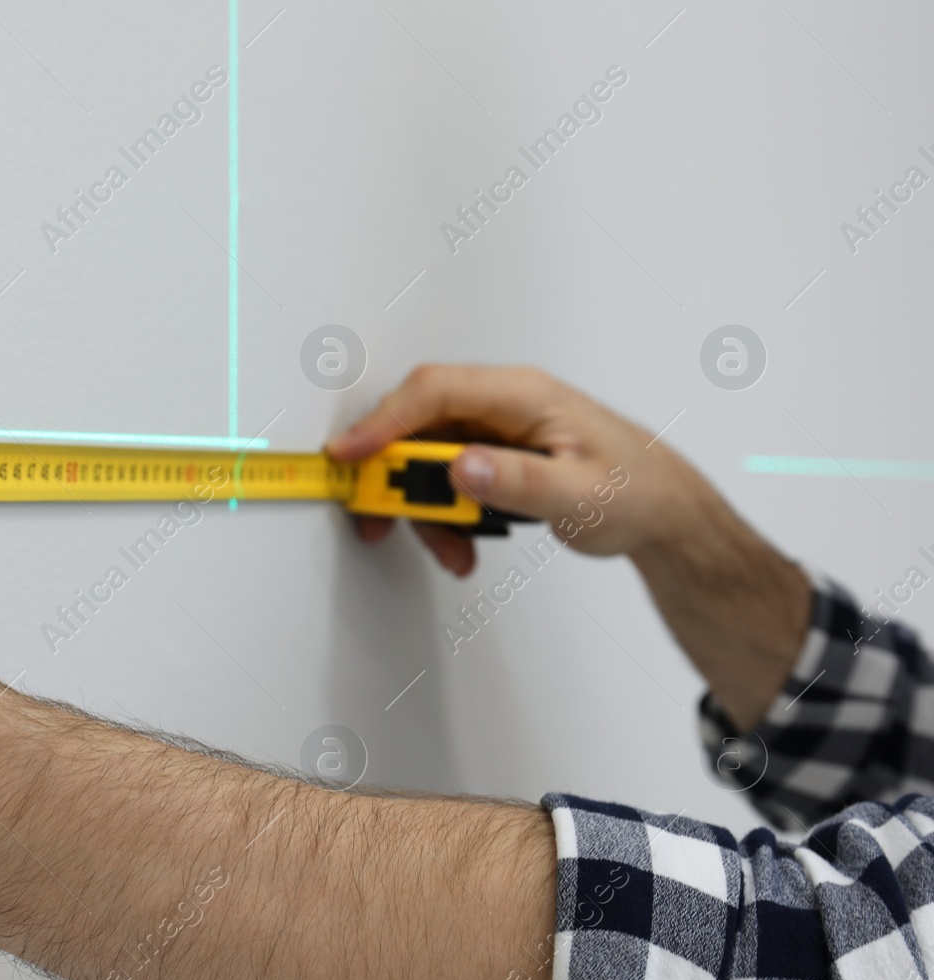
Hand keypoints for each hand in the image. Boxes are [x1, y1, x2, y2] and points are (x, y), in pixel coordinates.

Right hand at [327, 363, 710, 575]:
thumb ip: (518, 481)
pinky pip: (446, 480)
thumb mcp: (580, 494)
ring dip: (424, 508)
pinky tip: (462, 546)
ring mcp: (494, 431)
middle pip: (418, 425)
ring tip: (449, 550)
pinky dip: (444, 516)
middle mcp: (501, 405)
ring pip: (427, 459)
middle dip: (393, 475)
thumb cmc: (637, 490)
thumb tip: (461, 466)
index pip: (435, 392)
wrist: (664, 511)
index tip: (350, 454)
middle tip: (377, 517)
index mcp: (522, 395)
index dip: (384, 421)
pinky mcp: (491, 457)